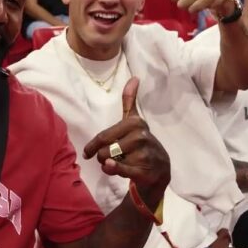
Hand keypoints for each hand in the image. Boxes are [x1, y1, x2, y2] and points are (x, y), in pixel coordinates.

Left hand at [83, 77, 170, 204]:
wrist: (160, 168)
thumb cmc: (142, 144)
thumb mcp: (135, 121)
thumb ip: (130, 100)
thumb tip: (134, 77)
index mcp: (135, 122)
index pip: (103, 136)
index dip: (92, 146)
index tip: (87, 153)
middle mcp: (140, 136)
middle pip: (104, 149)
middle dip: (101, 156)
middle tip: (108, 159)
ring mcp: (143, 153)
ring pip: (109, 160)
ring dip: (108, 165)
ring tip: (119, 163)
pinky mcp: (144, 170)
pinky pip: (119, 169)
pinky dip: (112, 169)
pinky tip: (110, 168)